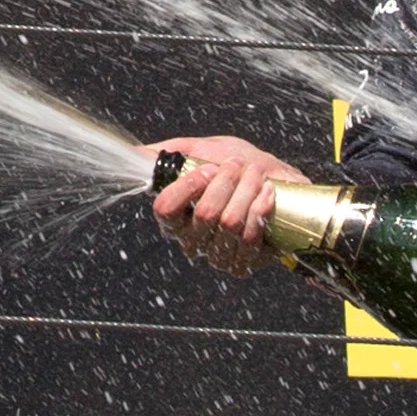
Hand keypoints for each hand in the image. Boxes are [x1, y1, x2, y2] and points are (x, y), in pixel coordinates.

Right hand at [144, 135, 308, 277]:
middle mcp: (192, 240)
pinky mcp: (241, 264)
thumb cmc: (238, 166)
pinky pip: (249, 237)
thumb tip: (137, 153)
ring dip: (247, 191)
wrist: (279, 181)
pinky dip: (261, 209)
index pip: (165, 209)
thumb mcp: (203, 151)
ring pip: (230, 223)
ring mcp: (216, 255)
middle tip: (238, 166)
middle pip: (205, 213)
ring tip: (256, 175)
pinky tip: (267, 194)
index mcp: (175, 217)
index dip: (188, 186)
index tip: (207, 169)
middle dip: (227, 181)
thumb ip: (170, 155)